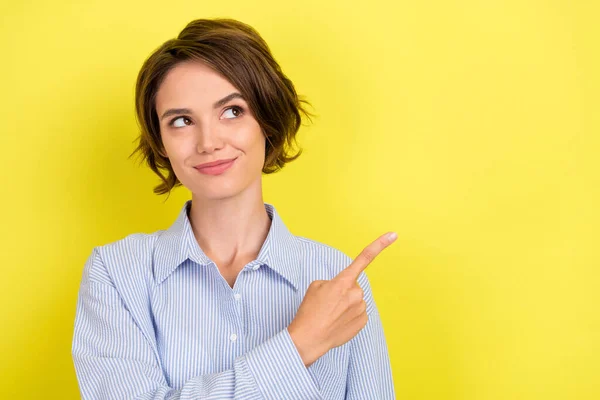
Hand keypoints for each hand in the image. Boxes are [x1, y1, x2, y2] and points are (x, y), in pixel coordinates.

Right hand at [287, 231, 397, 366]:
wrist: (309, 338)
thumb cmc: (309, 311)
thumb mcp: (316, 286)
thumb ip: (334, 282)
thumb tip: (344, 290)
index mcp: (343, 281)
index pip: (364, 258)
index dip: (380, 245)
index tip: (393, 235)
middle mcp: (356, 293)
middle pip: (353, 286)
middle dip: (343, 291)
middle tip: (328, 303)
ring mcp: (361, 308)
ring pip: (356, 300)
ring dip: (346, 304)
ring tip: (331, 314)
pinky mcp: (363, 322)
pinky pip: (358, 313)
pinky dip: (349, 316)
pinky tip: (338, 322)